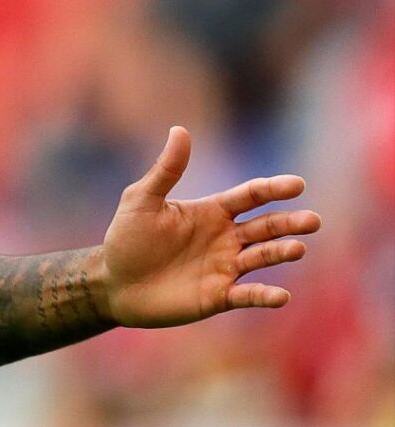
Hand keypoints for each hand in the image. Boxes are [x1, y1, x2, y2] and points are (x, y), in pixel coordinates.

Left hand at [100, 126, 319, 327]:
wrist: (114, 283)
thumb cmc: (126, 239)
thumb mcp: (141, 201)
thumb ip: (166, 170)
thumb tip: (179, 130)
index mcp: (212, 211)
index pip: (250, 196)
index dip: (273, 189)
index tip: (296, 185)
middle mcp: (226, 238)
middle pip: (266, 227)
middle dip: (290, 223)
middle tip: (312, 220)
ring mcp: (225, 267)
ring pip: (263, 257)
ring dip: (281, 252)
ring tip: (297, 248)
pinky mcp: (218, 296)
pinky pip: (248, 295)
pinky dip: (265, 295)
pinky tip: (281, 295)